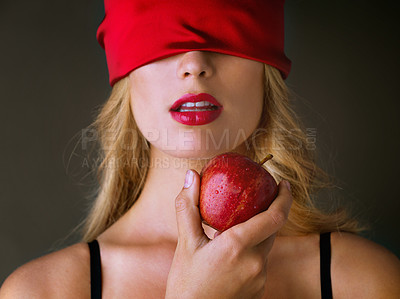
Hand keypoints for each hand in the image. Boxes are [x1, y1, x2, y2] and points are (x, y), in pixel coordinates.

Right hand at [165, 169, 292, 298]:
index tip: (284, 184)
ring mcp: (259, 278)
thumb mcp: (185, 243)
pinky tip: (233, 253)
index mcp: (238, 246)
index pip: (275, 217)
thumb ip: (188, 207)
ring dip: (258, 233)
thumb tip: (191, 175)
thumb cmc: (186, 284)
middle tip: (260, 197)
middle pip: (273, 229)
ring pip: (266, 246)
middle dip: (270, 211)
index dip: (284, 198)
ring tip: (237, 226)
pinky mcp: (259, 290)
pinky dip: (252, 251)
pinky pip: (260, 262)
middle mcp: (255, 262)